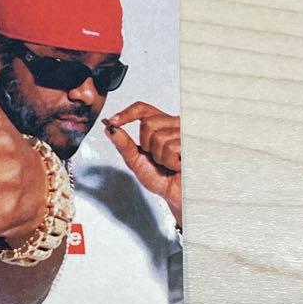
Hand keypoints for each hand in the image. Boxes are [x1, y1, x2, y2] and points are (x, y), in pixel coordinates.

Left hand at [103, 102, 182, 226]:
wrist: (178, 194)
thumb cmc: (161, 178)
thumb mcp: (136, 160)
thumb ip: (123, 144)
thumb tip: (109, 128)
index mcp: (160, 125)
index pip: (143, 109)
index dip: (127, 113)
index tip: (113, 121)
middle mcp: (174, 124)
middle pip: (148, 123)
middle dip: (147, 145)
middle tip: (157, 158)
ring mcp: (186, 132)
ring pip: (159, 137)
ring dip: (160, 157)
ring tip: (169, 164)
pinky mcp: (193, 141)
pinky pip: (171, 148)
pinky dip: (170, 162)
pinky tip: (178, 166)